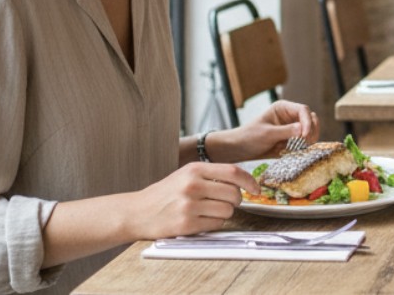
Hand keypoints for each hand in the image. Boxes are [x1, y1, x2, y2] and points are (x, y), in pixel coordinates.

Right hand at [125, 162, 256, 238]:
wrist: (137, 212)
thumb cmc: (165, 194)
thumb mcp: (186, 175)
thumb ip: (211, 175)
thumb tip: (243, 181)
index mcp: (194, 169)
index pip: (233, 171)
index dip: (249, 181)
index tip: (256, 188)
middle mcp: (192, 185)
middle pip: (233, 193)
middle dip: (236, 201)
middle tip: (227, 203)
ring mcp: (189, 205)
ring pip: (227, 211)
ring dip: (224, 213)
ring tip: (208, 211)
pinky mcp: (186, 224)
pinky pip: (215, 225)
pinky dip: (213, 224)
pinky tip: (200, 220)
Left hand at [251, 100, 319, 156]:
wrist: (240, 149)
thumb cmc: (249, 137)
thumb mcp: (267, 134)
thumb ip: (285, 131)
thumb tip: (303, 129)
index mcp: (283, 108)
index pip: (303, 110)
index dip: (307, 122)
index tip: (305, 135)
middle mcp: (290, 116)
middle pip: (310, 119)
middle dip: (311, 130)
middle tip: (306, 143)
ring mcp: (292, 128)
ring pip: (310, 131)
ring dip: (309, 139)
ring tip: (300, 148)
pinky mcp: (291, 140)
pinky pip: (304, 142)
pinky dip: (304, 147)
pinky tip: (296, 152)